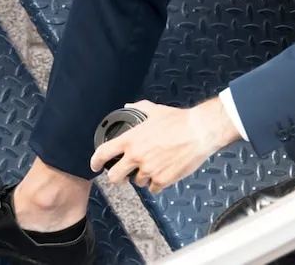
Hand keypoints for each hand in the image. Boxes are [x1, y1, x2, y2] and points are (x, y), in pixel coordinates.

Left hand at [90, 99, 238, 193]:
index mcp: (131, 140)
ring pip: (137, 182)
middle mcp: (136, 157)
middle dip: (117, 176)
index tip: (95, 165)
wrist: (199, 131)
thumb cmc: (178, 120)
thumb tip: (128, 106)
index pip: (104, 153)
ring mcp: (148, 170)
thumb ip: (139, 108)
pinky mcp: (162, 180)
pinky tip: (163, 172)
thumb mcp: (155, 110)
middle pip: (114, 177)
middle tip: (123, 173)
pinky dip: (156, 182)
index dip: (95, 162)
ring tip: (152, 166)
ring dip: (141, 177)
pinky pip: (153, 188)